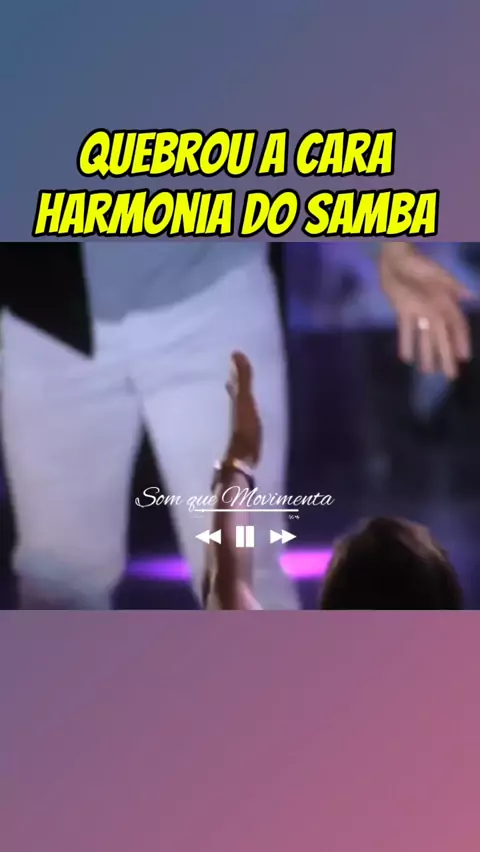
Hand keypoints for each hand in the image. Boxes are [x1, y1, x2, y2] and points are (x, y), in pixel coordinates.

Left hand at [224, 351, 261, 466]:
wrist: (244, 457)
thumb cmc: (245, 427)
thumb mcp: (245, 400)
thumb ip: (243, 379)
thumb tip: (235, 353)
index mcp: (236, 401)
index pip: (234, 383)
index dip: (234, 374)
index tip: (234, 361)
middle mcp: (236, 411)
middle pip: (235, 395)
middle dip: (237, 385)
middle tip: (237, 376)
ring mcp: (241, 425)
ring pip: (241, 407)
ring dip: (243, 399)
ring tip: (246, 393)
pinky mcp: (248, 437)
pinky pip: (248, 419)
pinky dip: (250, 414)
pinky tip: (254, 418)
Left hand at [379, 243, 472, 378]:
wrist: (393, 256)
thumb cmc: (416, 263)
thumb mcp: (435, 274)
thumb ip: (451, 286)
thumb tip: (469, 296)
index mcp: (444, 301)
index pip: (455, 326)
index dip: (460, 341)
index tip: (464, 358)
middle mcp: (433, 308)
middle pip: (441, 337)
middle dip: (445, 356)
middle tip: (449, 376)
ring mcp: (418, 310)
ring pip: (425, 337)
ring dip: (427, 354)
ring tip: (428, 372)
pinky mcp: (403, 309)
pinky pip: (406, 329)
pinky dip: (406, 342)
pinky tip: (406, 359)